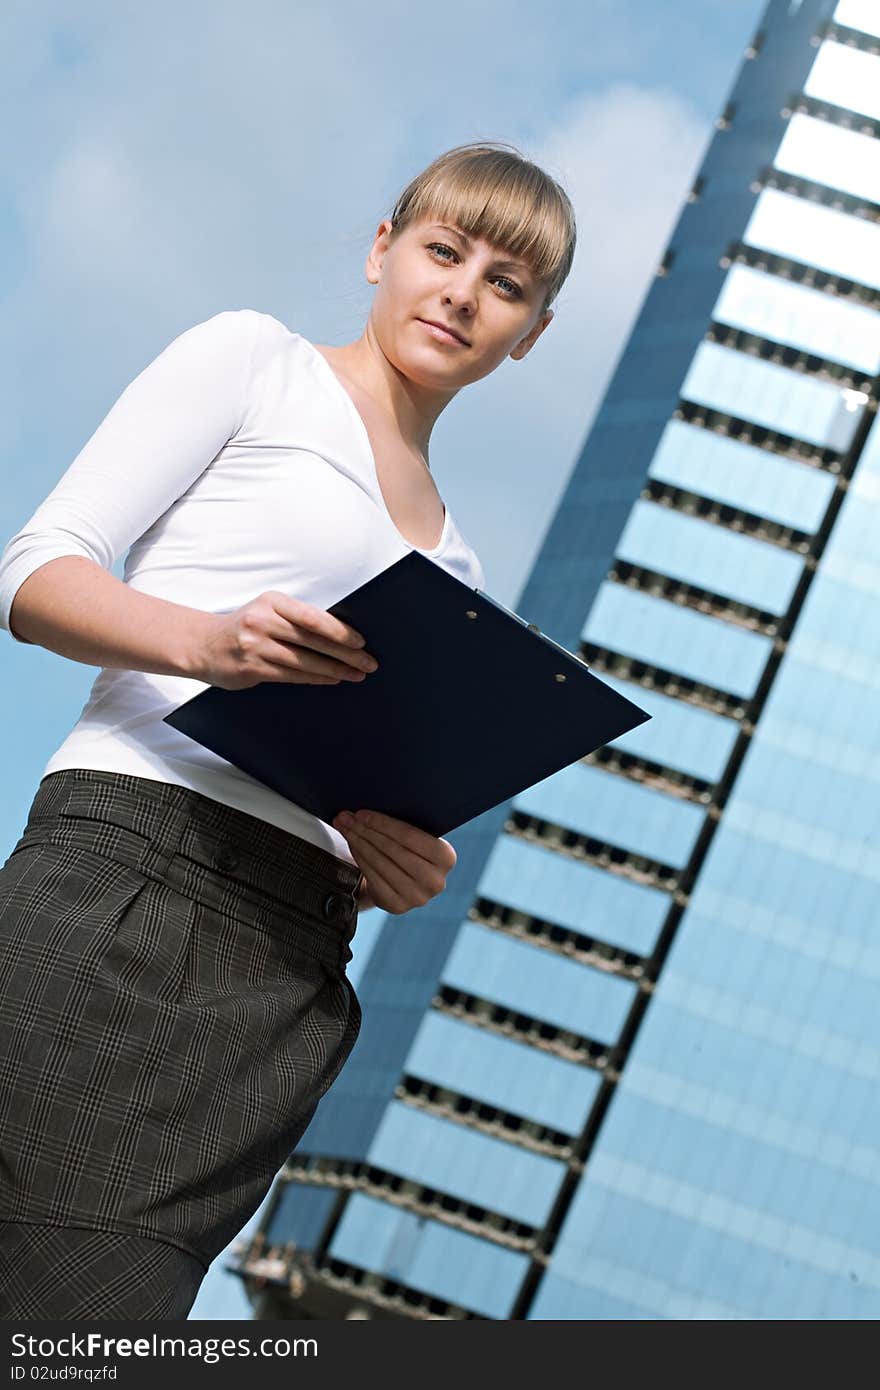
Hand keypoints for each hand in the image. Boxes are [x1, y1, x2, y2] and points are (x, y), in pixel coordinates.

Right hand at [187, 591, 379, 690]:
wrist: (204, 645)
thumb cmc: (247, 627)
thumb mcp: (268, 611)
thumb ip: (297, 619)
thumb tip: (342, 633)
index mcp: (272, 601)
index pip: (313, 617)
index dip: (340, 631)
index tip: (361, 641)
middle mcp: (263, 621)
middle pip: (313, 640)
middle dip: (346, 653)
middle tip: (369, 662)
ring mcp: (256, 645)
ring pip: (305, 661)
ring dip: (336, 669)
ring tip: (356, 674)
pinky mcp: (252, 668)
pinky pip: (293, 675)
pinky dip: (317, 678)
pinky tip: (333, 679)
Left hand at [332, 809, 455, 914]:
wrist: (405, 882)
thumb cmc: (409, 850)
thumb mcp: (416, 837)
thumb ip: (404, 825)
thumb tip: (366, 810)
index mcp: (446, 857)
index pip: (411, 837)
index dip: (384, 824)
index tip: (362, 813)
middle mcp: (435, 881)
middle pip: (394, 850)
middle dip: (367, 831)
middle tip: (346, 818)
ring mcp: (417, 897)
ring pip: (381, 863)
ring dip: (359, 843)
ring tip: (345, 828)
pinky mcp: (397, 906)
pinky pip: (374, 878)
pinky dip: (360, 859)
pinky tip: (352, 846)